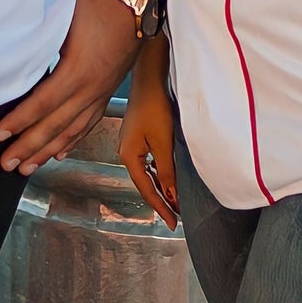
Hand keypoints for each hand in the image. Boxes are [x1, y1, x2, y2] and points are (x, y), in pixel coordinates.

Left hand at [0, 0, 139, 172]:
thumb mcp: (64, 16)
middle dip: (29, 146)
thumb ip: (40, 38)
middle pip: (56, 124)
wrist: (133, 4)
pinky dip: (72, 141)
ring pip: (72, 130)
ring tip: (27, 167)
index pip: (43, 102)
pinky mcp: (106, 92)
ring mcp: (101, 93)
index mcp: (78, 70)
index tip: (0, 134)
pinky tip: (59, 152)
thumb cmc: (97, 5)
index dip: (21, 120)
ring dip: (47, 151)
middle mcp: (91, 88)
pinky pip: (88, 123)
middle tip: (7, 163)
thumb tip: (12, 51)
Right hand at [119, 36, 177, 227]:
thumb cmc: (154, 107)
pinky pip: (148, 162)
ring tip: (175, 202)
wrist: (148, 79)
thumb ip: (167, 171)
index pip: (146, 190)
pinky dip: (159, 173)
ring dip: (161, 187)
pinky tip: (167, 177)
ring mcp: (130, 144)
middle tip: (175, 217)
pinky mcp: (137, 136)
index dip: (160, 208)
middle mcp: (125, 152)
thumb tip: (172, 195)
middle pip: (144, 183)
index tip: (172, 223)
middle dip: (161, 200)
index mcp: (128, 156)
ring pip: (147, 173)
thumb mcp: (163, 142)